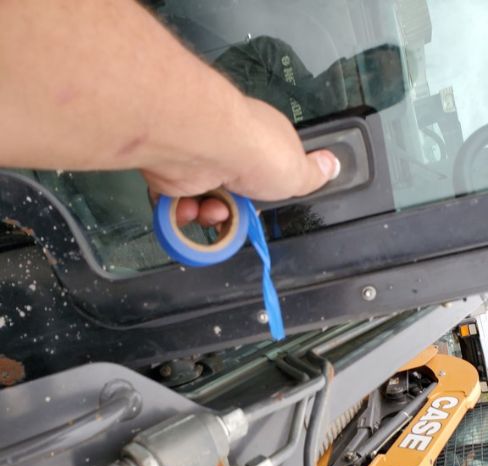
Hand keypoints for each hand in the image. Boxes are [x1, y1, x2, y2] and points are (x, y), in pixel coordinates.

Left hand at [143, 98, 339, 227]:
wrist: (209, 145)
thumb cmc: (259, 154)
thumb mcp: (299, 171)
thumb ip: (314, 175)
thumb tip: (333, 166)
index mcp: (261, 143)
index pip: (262, 173)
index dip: (263, 194)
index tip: (263, 204)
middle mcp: (228, 148)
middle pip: (232, 194)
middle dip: (234, 212)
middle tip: (235, 214)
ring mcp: (198, 159)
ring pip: (203, 203)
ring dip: (208, 216)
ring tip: (210, 211)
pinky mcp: (171, 172)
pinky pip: (175, 204)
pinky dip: (181, 213)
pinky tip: (188, 208)